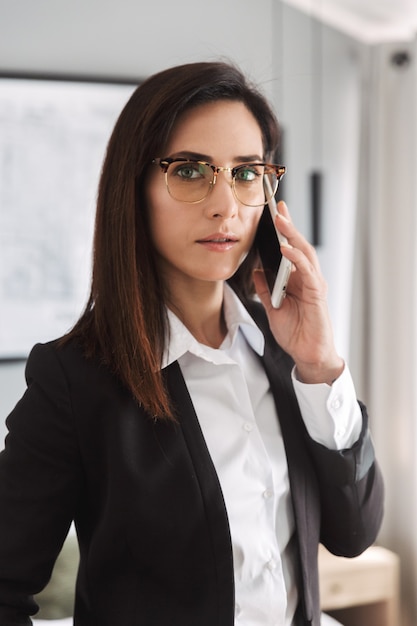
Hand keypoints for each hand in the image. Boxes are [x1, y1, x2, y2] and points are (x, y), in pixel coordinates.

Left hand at [253, 201, 343, 384]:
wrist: (308, 355)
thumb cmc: (295, 333)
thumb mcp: (273, 308)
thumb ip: (266, 289)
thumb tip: (256, 271)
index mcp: (298, 280)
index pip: (291, 250)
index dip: (284, 231)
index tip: (275, 213)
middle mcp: (308, 278)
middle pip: (299, 245)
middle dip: (289, 225)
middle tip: (278, 207)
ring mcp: (314, 285)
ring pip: (305, 253)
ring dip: (292, 235)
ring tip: (280, 220)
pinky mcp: (317, 294)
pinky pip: (307, 271)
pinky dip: (296, 258)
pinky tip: (286, 248)